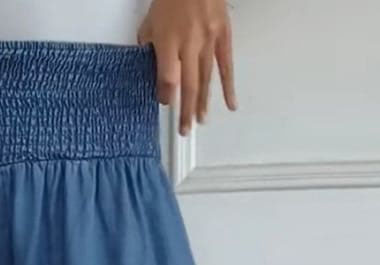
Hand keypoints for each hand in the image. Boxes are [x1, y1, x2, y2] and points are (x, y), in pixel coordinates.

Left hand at [138, 0, 236, 134]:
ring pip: (206, 79)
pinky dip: (228, 87)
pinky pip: (226, 65)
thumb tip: (149, 67)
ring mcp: (209, 40)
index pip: (168, 78)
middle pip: (188, 85)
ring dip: (203, 103)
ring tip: (200, 122)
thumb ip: (148, 45)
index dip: (166, 95)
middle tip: (184, 130)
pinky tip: (230, 104)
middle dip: (186, 111)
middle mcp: (189, 43)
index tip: (165, 103)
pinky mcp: (223, 35)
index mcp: (168, 40)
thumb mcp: (151, 20)